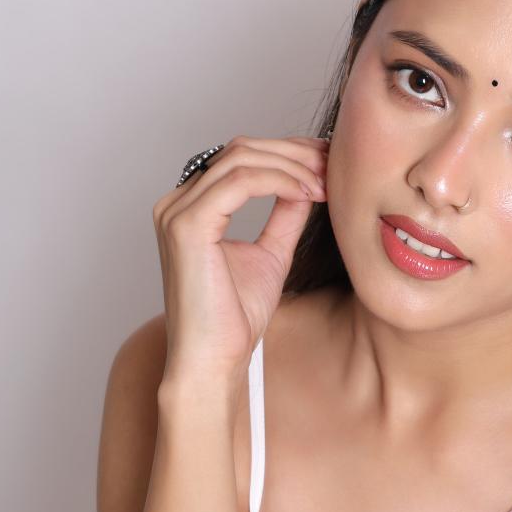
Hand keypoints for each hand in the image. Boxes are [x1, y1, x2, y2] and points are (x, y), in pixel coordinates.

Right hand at [151, 133, 329, 385]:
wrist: (215, 361)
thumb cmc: (235, 319)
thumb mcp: (271, 255)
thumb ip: (284, 215)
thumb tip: (308, 181)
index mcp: (190, 209)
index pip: (239, 158)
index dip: (287, 153)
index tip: (328, 163)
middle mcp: (176, 204)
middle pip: (240, 150)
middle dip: (293, 152)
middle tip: (334, 163)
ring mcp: (177, 212)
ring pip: (241, 159)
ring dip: (291, 165)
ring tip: (326, 183)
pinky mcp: (187, 226)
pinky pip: (239, 182)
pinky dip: (279, 180)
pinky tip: (307, 192)